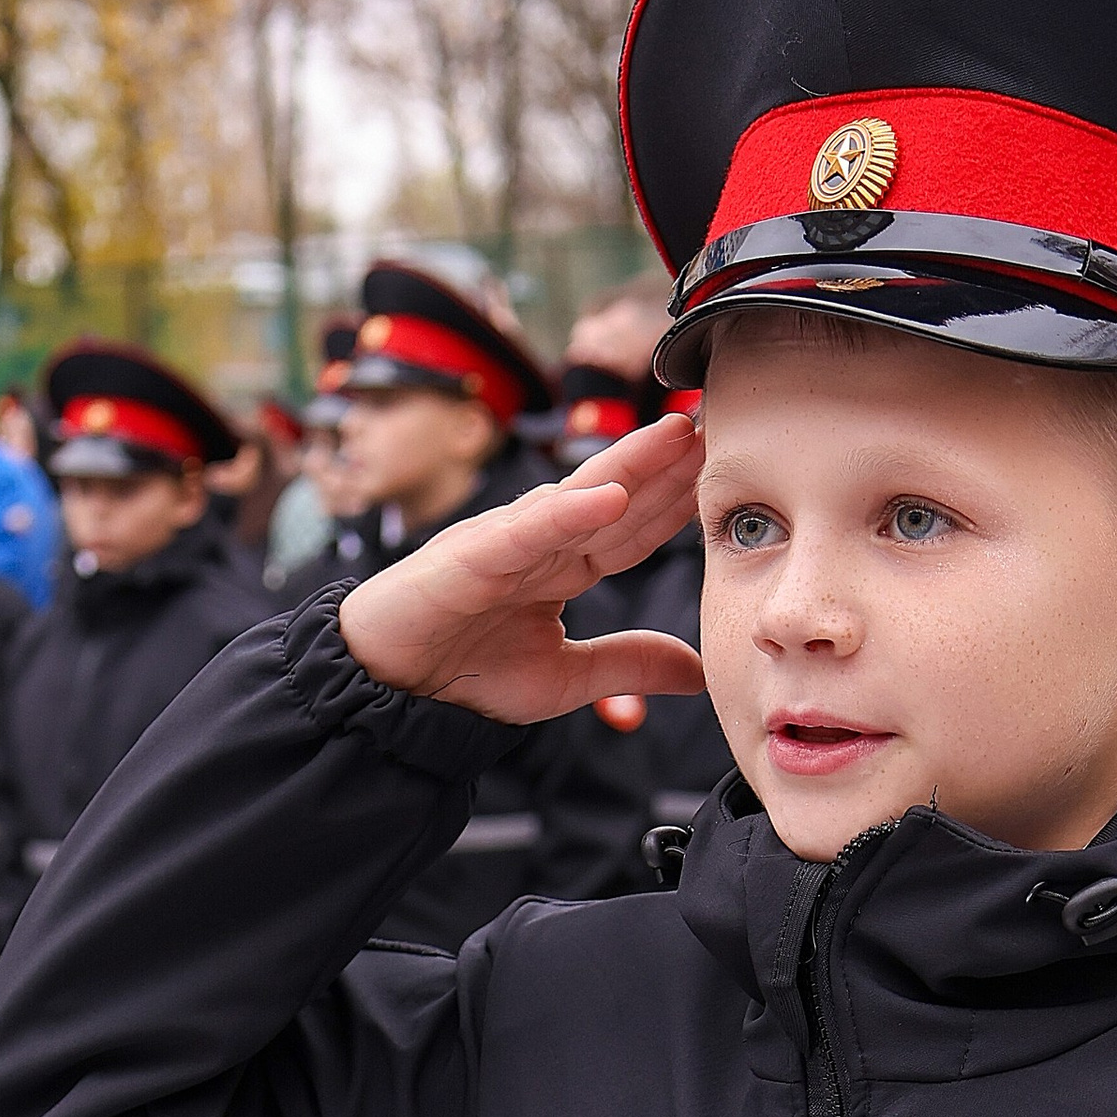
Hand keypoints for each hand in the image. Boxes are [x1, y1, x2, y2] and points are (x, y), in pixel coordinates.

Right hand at [338, 413, 704, 724]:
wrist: (388, 689)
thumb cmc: (464, 673)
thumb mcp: (568, 677)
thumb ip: (629, 665)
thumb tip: (700, 672)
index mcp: (562, 567)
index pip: (633, 529)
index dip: (678, 502)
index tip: (728, 473)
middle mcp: (540, 543)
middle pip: (617, 499)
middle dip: (668, 466)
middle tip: (722, 427)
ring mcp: (506, 541)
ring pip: (579, 497)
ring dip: (630, 465)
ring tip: (678, 435)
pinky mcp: (471, 555)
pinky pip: (527, 529)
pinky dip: (568, 511)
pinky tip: (612, 493)